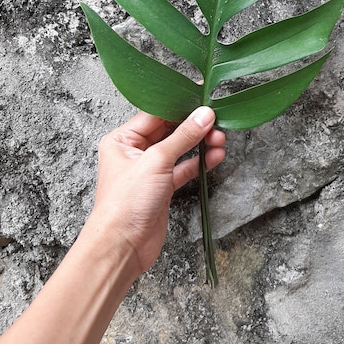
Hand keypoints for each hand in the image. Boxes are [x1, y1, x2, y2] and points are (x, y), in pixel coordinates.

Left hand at [89, 107, 225, 276]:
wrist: (122, 246)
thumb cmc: (125, 204)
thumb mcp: (156, 161)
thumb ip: (182, 137)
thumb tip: (203, 115)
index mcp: (122, 139)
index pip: (155, 114)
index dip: (179, 105)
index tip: (201, 98)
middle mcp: (134, 152)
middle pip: (169, 130)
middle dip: (193, 126)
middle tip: (215, 120)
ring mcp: (150, 170)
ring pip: (179, 149)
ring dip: (200, 143)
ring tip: (220, 138)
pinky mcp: (162, 187)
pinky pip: (184, 168)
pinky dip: (199, 162)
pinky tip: (215, 156)